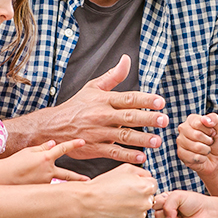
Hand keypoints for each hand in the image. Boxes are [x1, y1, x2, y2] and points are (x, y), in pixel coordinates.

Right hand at [2, 139, 91, 183]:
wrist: (3, 179)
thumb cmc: (14, 163)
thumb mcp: (28, 152)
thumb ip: (42, 148)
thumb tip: (53, 143)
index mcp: (45, 157)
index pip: (62, 149)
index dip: (73, 144)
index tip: (83, 142)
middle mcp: (48, 170)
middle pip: (67, 174)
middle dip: (78, 178)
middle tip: (87, 181)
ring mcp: (45, 182)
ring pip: (51, 179)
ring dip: (46, 178)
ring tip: (30, 176)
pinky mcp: (40, 190)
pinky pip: (44, 186)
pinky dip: (39, 183)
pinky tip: (28, 182)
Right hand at [44, 56, 167, 163]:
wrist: (53, 127)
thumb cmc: (77, 106)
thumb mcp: (93, 87)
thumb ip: (113, 76)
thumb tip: (127, 59)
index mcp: (104, 100)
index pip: (128, 98)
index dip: (145, 100)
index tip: (160, 102)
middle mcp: (103, 116)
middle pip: (129, 116)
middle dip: (148, 119)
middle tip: (164, 120)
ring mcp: (99, 133)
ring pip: (124, 136)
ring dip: (142, 139)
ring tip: (157, 141)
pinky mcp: (96, 148)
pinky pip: (114, 152)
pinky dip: (127, 155)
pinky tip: (141, 157)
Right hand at [76, 165, 158, 217]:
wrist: (88, 202)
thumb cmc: (104, 184)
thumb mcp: (124, 169)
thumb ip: (142, 172)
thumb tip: (148, 178)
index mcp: (146, 187)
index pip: (153, 184)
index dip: (141, 183)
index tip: (131, 185)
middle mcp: (146, 203)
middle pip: (148, 197)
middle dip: (139, 195)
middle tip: (123, 193)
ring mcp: (139, 216)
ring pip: (141, 209)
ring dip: (134, 206)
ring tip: (117, 202)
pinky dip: (128, 215)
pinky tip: (116, 210)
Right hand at [152, 190, 213, 217]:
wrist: (206, 211)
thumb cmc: (193, 201)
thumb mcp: (178, 196)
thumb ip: (167, 204)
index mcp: (164, 202)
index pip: (153, 205)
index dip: (161, 203)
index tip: (172, 200)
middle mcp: (165, 213)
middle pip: (156, 216)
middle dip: (168, 212)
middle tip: (179, 210)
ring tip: (182, 217)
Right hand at [175, 113, 217, 177]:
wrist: (215, 158)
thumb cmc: (216, 141)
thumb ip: (214, 119)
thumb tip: (205, 120)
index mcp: (191, 120)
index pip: (199, 123)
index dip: (209, 130)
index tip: (212, 133)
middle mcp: (183, 129)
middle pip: (197, 135)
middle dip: (208, 141)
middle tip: (209, 142)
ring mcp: (180, 141)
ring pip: (196, 147)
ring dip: (206, 150)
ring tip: (205, 149)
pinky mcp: (180, 154)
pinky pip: (195, 157)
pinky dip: (202, 159)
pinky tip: (201, 156)